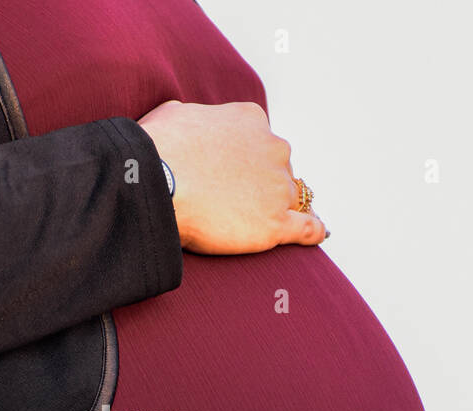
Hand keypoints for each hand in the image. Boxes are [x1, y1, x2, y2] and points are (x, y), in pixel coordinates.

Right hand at [136, 99, 327, 253]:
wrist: (155, 183)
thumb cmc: (155, 149)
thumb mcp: (174, 114)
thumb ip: (193, 117)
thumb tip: (187, 121)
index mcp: (252, 120)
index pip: (261, 142)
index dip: (248, 160)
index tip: (234, 174)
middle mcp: (274, 149)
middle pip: (279, 170)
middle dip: (263, 184)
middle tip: (237, 202)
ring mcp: (278, 187)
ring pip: (291, 198)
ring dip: (281, 208)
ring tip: (263, 223)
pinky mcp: (276, 223)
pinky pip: (308, 228)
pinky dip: (313, 231)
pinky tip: (317, 234)